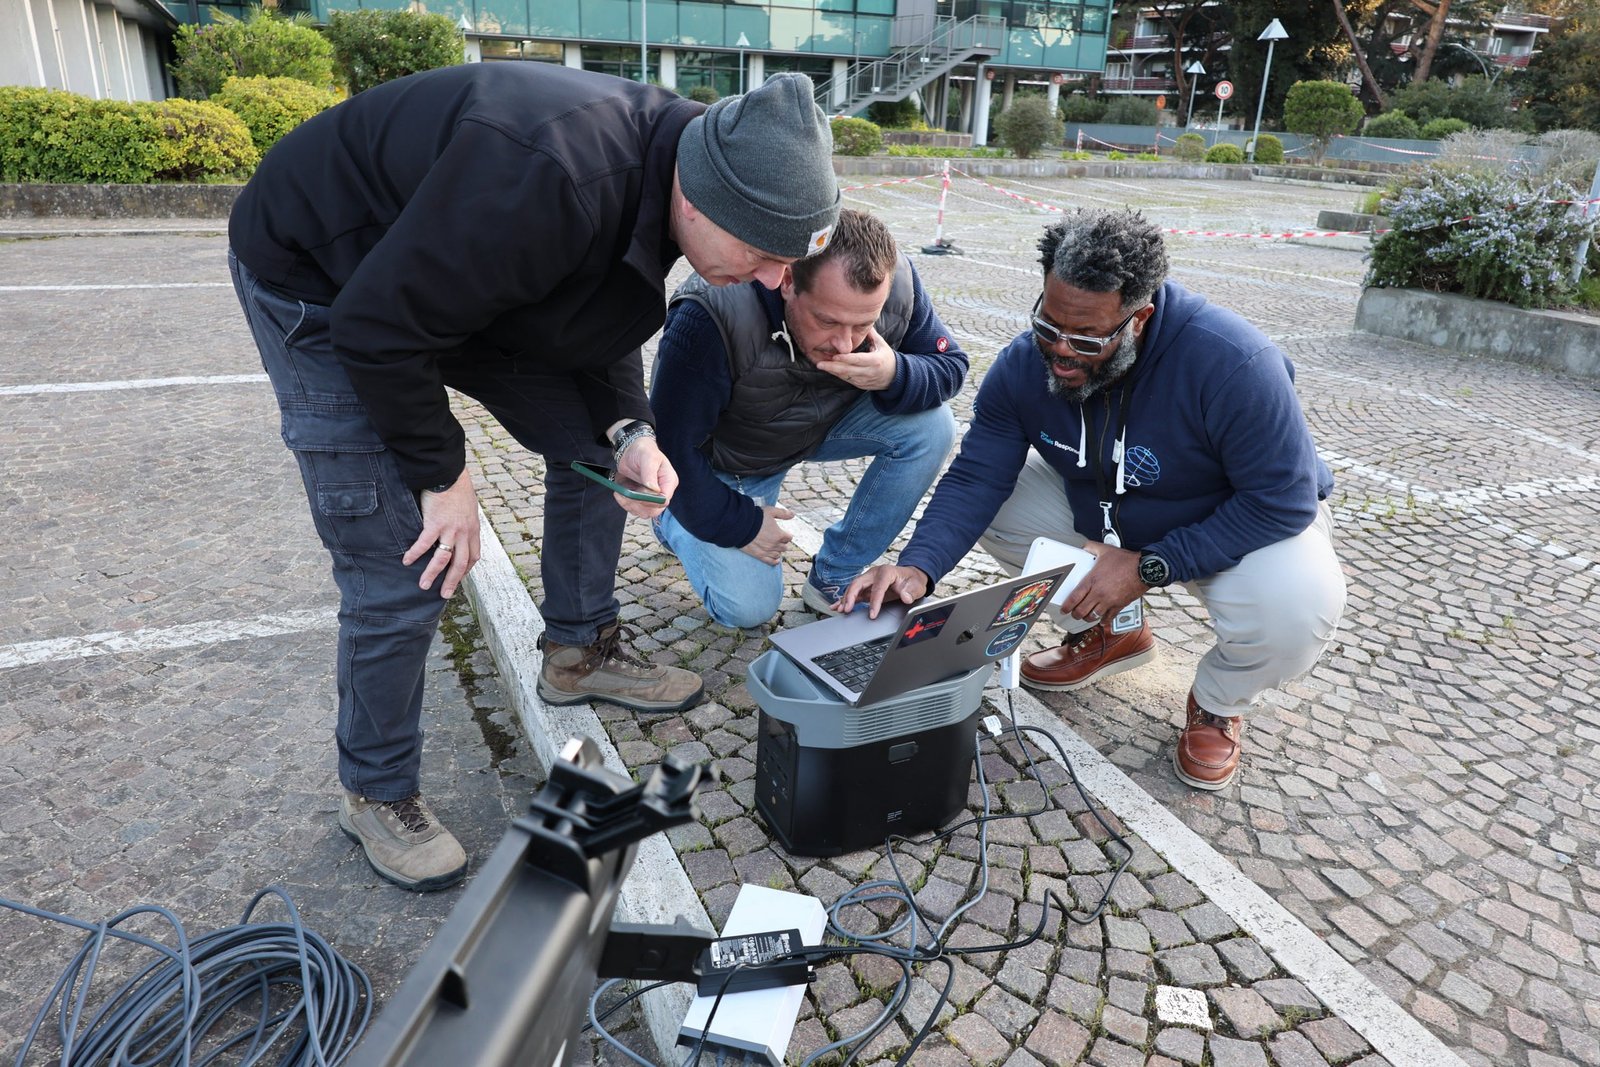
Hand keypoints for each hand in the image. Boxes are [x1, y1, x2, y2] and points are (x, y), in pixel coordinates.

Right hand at [404, 471, 479, 597]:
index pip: (473, 556)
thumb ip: (464, 522)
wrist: (450, 474)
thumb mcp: (469, 508)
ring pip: (442, 559)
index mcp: (472, 530)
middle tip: (444, 595)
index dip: (466, 570)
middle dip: (451, 581)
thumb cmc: (458, 488)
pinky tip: (406, 561)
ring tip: (423, 585)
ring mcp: (450, 529)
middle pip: (460, 564)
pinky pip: (424, 544)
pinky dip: (415, 554)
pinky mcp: (435, 523)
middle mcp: (463, 533)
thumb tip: (458, 528)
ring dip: (432, 574)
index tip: (458, 578)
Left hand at [614, 436, 676, 517]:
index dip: (651, 502)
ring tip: (621, 493)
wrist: (631, 450)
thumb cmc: (643, 450)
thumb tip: (653, 488)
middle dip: (639, 505)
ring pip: (644, 512)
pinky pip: (634, 509)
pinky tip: (620, 494)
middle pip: (655, 510)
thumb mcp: (648, 456)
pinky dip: (625, 504)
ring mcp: (651, 497)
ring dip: (630, 506)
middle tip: (626, 495)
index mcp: (668, 482)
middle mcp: (662, 492)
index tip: (638, 495)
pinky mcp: (641, 499)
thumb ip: (650, 472)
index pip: (664, 500)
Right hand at [740, 505, 793, 564]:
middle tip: (777, 539)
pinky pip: (770, 561)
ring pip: (778, 554)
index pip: (789, 537)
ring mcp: (767, 551)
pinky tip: (776, 560)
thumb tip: (793, 515)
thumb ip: (782, 513)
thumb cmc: (756, 517)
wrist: (740, 525)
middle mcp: (775, 544)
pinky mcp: (759, 555)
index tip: (782, 533)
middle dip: (782, 543)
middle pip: (784, 547)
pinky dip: (774, 561)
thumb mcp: (770, 511)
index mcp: (779, 534)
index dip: (786, 534)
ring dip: (778, 551)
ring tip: (774, 547)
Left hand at [813, 328, 895, 390]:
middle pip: (849, 370)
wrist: (894, 377)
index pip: (858, 360)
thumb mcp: (881, 344)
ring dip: (832, 371)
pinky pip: (846, 379)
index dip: (846, 359)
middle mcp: (869, 372)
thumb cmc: (886, 357)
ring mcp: (863, 380)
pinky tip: (828, 369)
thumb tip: (861, 319)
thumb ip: (870, 333)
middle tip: (819, 363)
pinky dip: (837, 374)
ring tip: (820, 365)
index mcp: (875, 361)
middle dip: (833, 367)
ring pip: (845, 376)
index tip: (835, 356)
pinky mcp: (859, 385)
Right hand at [840, 564, 928, 617]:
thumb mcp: (916, 586)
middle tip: (847, 609)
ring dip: (845, 599)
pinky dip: (845, 600)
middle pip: (858, 583)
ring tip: (840, 610)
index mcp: (886, 572)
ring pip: (853, 588)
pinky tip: (837, 606)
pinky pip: (854, 593)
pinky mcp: (866, 588)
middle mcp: (874, 574)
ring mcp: (869, 580)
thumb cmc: (912, 581)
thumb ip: (910, 591)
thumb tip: (906, 597)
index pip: (878, 587)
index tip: (873, 614)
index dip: (874, 601)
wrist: (911, 578)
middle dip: (851, 596)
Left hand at [1059, 541, 1146, 623]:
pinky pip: (1108, 618)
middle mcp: (1099, 593)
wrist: (1144, 569)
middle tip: (1073, 613)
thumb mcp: (1105, 550)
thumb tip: (1084, 546)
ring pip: (1094, 616)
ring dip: (1088, 618)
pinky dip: (1103, 620)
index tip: (1064, 609)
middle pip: (1082, 610)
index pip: (1074, 598)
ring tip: (1086, 616)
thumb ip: (1091, 547)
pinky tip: (1101, 619)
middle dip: (1076, 614)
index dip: (1067, 606)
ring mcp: (1109, 601)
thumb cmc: (1126, 561)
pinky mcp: (1119, 605)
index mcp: (1092, 580)